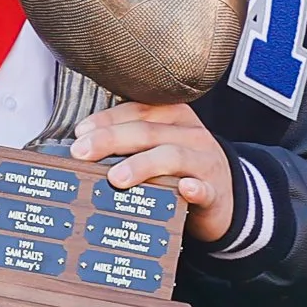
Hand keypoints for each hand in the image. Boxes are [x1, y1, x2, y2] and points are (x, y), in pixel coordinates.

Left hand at [69, 102, 234, 241]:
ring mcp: (204, 162)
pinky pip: (205, 188)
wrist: (225, 196)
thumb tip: (86, 147)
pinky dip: (194, 188)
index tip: (81, 133)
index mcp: (174, 118)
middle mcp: (190, 135)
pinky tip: (183, 189)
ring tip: (115, 177)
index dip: (107, 120)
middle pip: (148, 131)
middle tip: (82, 152)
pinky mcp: (215, 192)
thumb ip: (131, 142)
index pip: (138, 110)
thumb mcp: (160, 146)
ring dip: (141, 165)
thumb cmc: (184, 169)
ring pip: (172, 156)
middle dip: (110, 140)